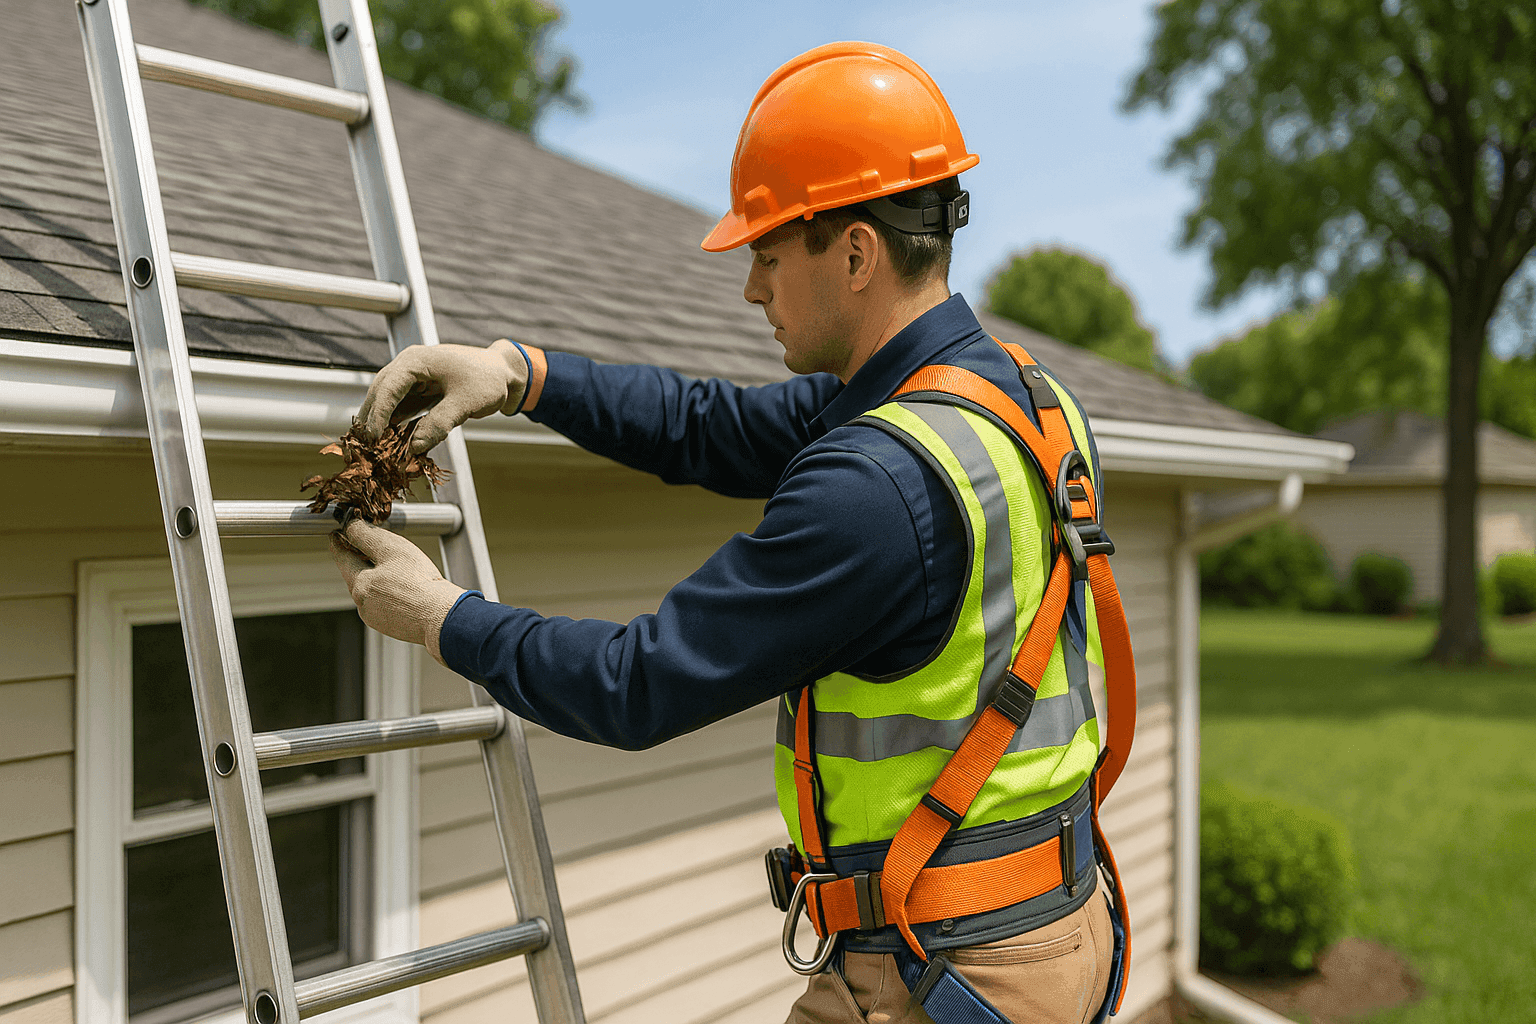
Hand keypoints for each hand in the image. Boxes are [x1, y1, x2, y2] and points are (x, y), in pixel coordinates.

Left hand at [329, 519, 466, 663]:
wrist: (441, 616)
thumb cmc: (420, 582)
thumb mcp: (391, 548)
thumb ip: (366, 535)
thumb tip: (349, 526)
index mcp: (359, 583)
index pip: (341, 557)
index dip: (339, 542)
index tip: (337, 534)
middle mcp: (363, 603)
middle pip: (356, 575)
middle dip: (361, 561)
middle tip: (373, 548)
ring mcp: (377, 617)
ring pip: (372, 591)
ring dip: (378, 579)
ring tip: (399, 571)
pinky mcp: (392, 626)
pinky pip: (386, 605)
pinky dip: (391, 595)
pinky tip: (407, 591)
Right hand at [356, 340, 530, 453]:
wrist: (504, 372)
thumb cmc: (488, 379)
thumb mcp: (465, 402)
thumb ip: (439, 423)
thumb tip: (414, 447)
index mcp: (416, 360)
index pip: (388, 388)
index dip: (377, 414)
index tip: (372, 438)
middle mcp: (409, 366)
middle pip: (380, 392)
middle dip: (371, 419)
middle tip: (364, 447)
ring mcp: (413, 377)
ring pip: (387, 400)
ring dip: (380, 422)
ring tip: (373, 447)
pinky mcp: (420, 389)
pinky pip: (401, 406)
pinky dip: (395, 422)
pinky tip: (391, 440)